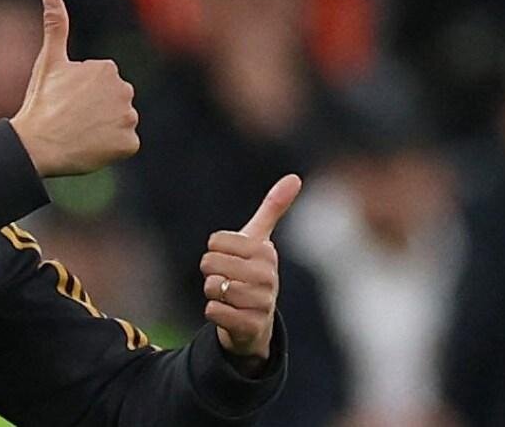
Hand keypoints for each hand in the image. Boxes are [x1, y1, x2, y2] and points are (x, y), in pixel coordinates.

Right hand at [10, 0, 138, 176]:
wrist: (37, 143)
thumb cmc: (41, 102)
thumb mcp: (48, 62)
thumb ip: (56, 26)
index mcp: (108, 69)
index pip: (100, 84)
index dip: (80, 95)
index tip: (65, 102)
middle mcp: (125, 90)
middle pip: (113, 103)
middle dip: (96, 111)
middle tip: (71, 119)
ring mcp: (129, 118)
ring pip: (120, 123)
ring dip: (104, 129)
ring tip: (79, 133)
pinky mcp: (129, 143)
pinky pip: (124, 145)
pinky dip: (110, 148)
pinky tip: (90, 147)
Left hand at [200, 174, 301, 363]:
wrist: (257, 321)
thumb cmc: (254, 272)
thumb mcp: (261, 239)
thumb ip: (273, 208)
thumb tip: (295, 177)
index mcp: (266, 252)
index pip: (215, 241)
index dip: (215, 250)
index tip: (231, 257)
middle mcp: (267, 277)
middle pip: (210, 263)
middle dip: (211, 271)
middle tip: (228, 278)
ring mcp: (261, 303)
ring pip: (212, 287)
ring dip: (213, 292)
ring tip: (229, 295)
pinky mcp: (251, 326)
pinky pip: (213, 311)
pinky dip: (213, 311)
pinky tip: (227, 312)